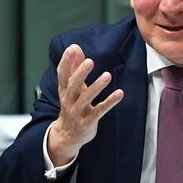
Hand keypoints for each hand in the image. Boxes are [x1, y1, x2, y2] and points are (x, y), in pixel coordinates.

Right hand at [48, 44, 123, 165]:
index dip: (66, 61)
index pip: (63, 74)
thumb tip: (75, 47)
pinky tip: (120, 93)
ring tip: (107, 75)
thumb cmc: (72, 106)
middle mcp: (69, 100)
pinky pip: (99, 111)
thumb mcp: (71, 88)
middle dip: (80, 73)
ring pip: (86, 99)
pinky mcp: (88, 122)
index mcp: (64, 90)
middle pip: (73, 85)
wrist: (67, 136)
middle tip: (90, 61)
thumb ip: (74, 67)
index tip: (73, 49)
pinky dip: (109, 102)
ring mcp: (77, 112)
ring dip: (96, 87)